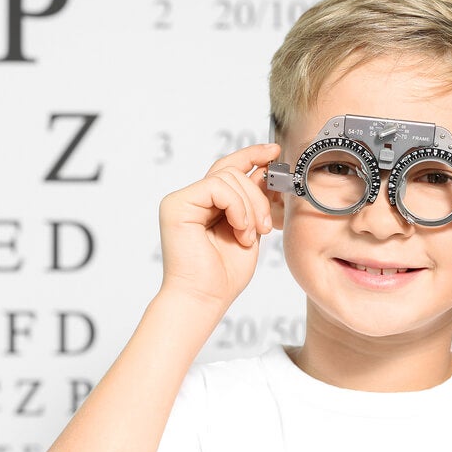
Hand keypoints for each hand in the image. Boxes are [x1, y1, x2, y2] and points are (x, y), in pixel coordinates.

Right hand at [158, 143, 279, 308]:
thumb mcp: (249, 229)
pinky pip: (217, 187)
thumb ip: (253, 201)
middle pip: (232, 171)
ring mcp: (181, 200)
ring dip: (249, 207)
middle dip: (258, 195)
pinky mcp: (176, 205)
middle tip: (264, 228)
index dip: (252, 156)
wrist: (205, 299)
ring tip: (249, 235)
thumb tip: (264, 170)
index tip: (275, 152)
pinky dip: (237, 207)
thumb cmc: (224, 275)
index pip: (229, 168)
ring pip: (228, 177)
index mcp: (207, 204)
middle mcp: (192, 199)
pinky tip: (239, 230)